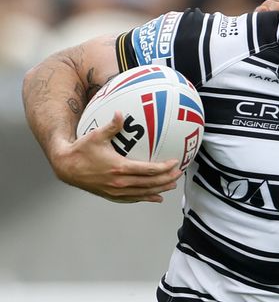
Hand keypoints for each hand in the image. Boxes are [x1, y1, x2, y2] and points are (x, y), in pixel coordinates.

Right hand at [53, 112, 182, 202]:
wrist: (66, 167)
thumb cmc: (82, 149)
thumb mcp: (96, 135)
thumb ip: (112, 125)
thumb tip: (121, 113)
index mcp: (119, 167)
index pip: (148, 170)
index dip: (163, 168)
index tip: (175, 163)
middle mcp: (119, 182)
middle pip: (149, 183)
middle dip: (166, 179)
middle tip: (179, 174)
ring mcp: (115, 191)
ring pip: (142, 193)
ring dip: (159, 190)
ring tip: (172, 186)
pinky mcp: (111, 195)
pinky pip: (132, 198)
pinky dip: (145, 198)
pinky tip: (154, 197)